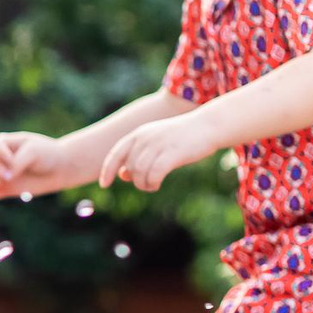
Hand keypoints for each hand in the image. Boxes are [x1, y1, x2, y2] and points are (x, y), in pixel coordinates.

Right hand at [0, 131, 73, 199]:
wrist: (59, 169)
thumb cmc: (46, 154)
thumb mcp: (33, 152)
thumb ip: (17, 163)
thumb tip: (3, 179)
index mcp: (5, 142)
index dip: (2, 154)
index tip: (15, 159)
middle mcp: (0, 157)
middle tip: (7, 175)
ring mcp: (0, 174)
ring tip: (2, 180)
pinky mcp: (3, 189)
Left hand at [97, 116, 214, 192]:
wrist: (208, 126)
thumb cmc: (182, 138)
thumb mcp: (156, 144)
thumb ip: (138, 156)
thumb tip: (122, 175)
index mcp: (139, 134)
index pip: (115, 154)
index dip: (107, 170)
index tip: (104, 185)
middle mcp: (145, 138)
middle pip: (129, 167)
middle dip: (135, 180)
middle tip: (147, 184)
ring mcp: (158, 145)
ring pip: (139, 172)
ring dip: (143, 184)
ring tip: (152, 186)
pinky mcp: (171, 153)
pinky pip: (153, 174)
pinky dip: (152, 183)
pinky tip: (156, 185)